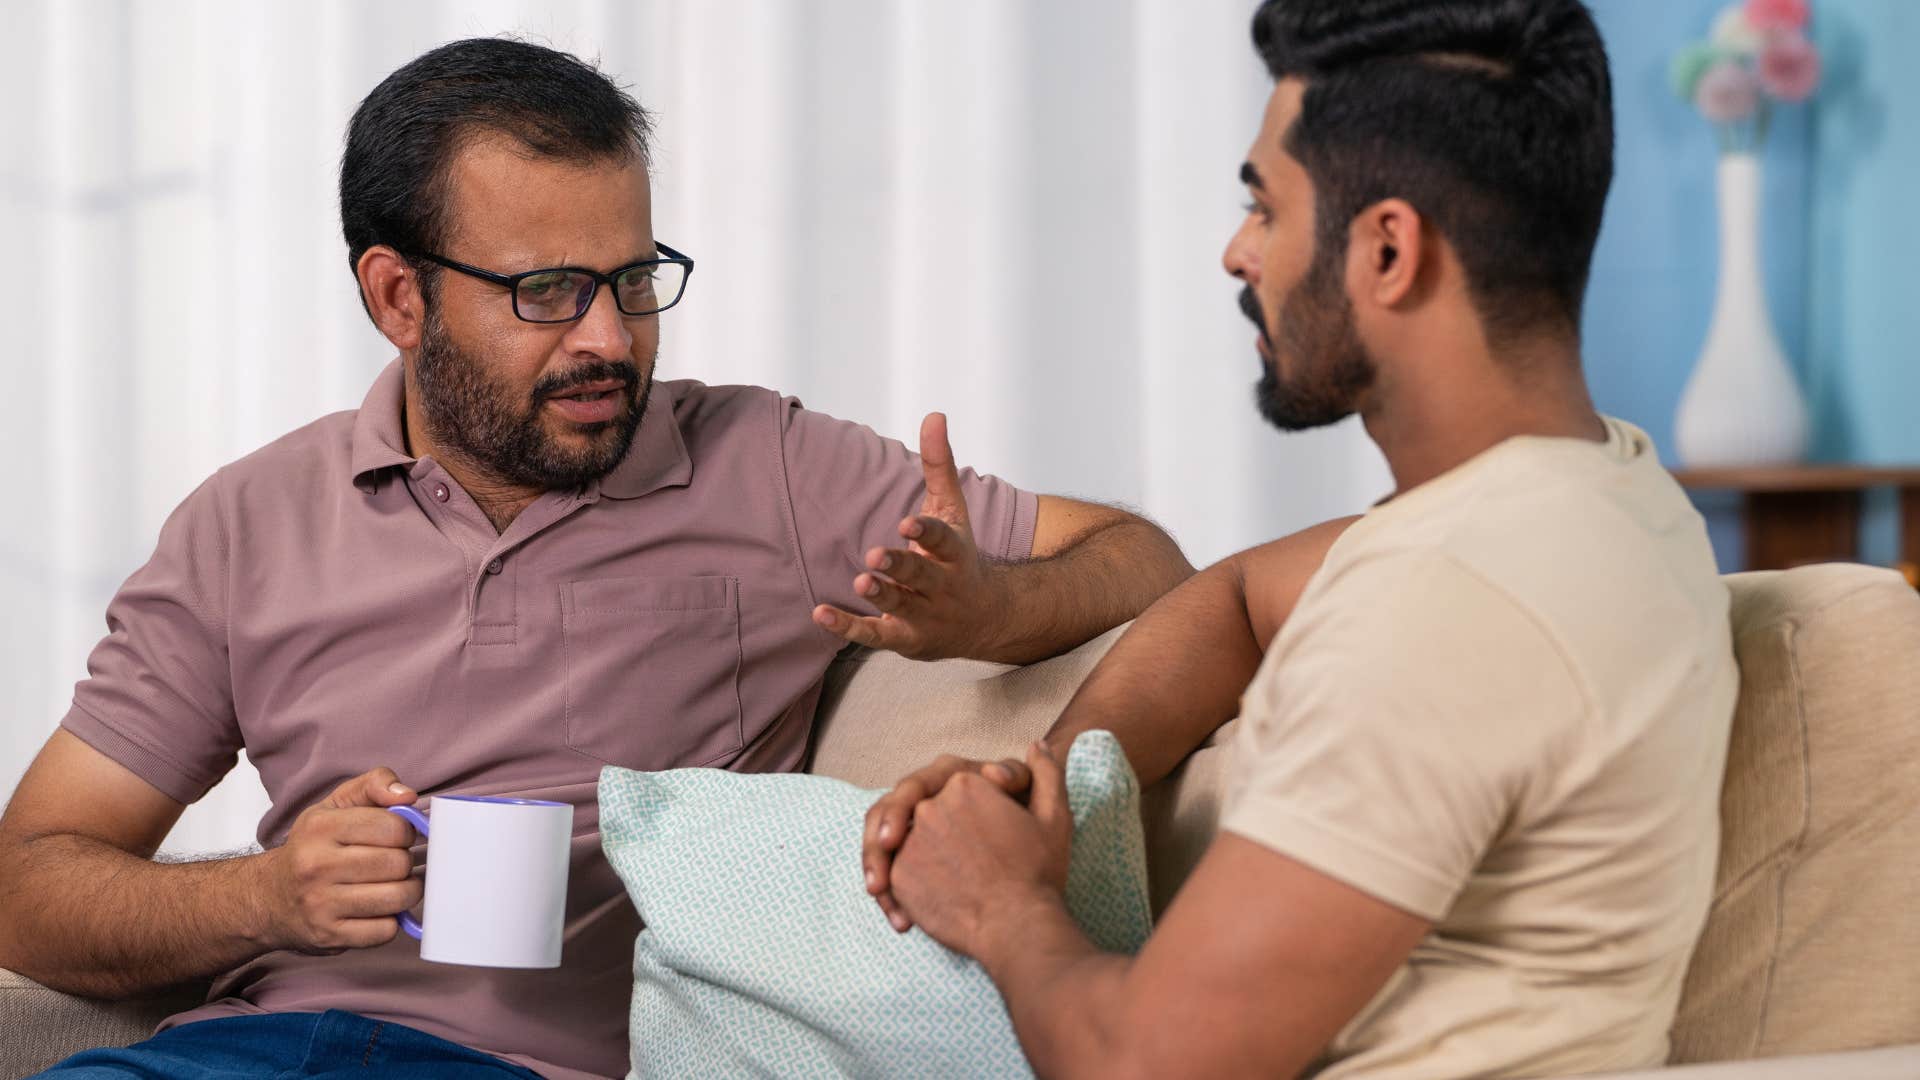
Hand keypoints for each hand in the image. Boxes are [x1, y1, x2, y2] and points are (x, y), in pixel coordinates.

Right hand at [255, 766, 423, 954]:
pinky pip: (386, 930)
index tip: (397, 837)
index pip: (394, 827)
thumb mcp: (335, 805)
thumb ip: (374, 785)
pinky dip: (391, 921)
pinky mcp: (329, 936)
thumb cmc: (311, 848)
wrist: (267, 898)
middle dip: (405, 863)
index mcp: (320, 827)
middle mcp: (316, 866)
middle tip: (394, 863)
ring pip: (398, 897)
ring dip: (406, 892)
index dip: (406, 831)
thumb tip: (407, 796)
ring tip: (394, 885)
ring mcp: (321, 905)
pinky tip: (377, 910)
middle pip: (398, 863)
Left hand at [812, 412, 1006, 659]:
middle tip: (875, 556)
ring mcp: (924, 615)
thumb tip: (934, 415)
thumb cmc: (960, 558)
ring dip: (880, 596)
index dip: (926, 533)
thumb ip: (939, 466)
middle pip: (921, 578)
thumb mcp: (953, 511)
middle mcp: (943, 587)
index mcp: (956, 554)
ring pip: (900, 607)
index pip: (943, 541)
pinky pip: (874, 635)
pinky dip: (847, 626)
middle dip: (900, 567)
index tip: (908, 523)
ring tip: (860, 582)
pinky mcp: (904, 638)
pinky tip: (820, 613)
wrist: (984, 620)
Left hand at [890, 741, 1073, 957]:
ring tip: (942, 887)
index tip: (985, 836)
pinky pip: (896, 874)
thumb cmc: (1038, 872)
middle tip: (962, 862)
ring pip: (906, 843)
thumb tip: (1037, 745)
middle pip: (929, 812)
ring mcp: (911, 841)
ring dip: (918, 859)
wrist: (1019, 927)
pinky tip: (926, 908)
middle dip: (942, 834)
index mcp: (965, 782)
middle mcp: (931, 805)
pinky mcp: (899, 876)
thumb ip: (1046, 773)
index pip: (957, 788)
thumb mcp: (1054, 816)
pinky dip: (906, 888)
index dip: (971, 812)